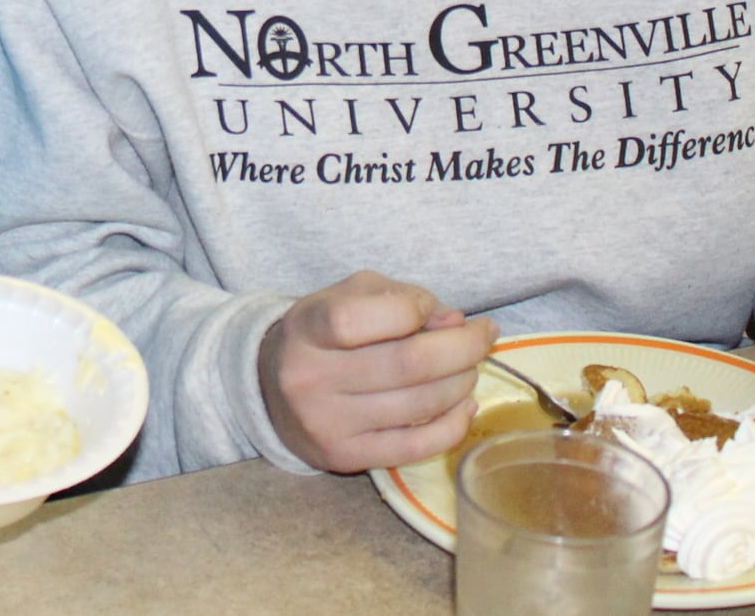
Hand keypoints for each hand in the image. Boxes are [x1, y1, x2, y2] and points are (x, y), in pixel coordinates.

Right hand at [257, 271, 497, 472]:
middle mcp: (310, 377)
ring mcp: (327, 423)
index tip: (436, 310)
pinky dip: (453, 426)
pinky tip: (464, 404)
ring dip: (461, 382)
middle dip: (462, 347)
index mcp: (307, 327)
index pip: (361, 318)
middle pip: (406, 364)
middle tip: (483, 336)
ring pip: (418, 406)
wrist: (271, 390)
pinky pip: (414, 447)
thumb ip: (399, 297)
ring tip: (470, 367)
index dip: (414, 309)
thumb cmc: (322, 334)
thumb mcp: (348, 296)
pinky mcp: (345, 457)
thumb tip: (453, 322)